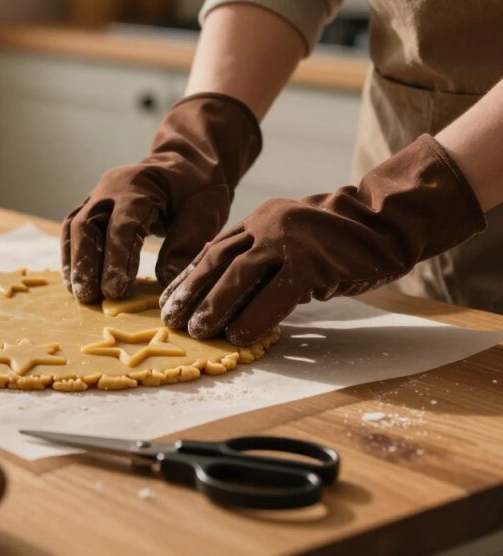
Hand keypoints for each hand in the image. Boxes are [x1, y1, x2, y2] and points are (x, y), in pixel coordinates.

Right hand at [61, 93, 261, 302]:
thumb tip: (167, 280)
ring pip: (73, 226)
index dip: (116, 259)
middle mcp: (111, 188)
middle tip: (91, 297)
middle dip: (85, 263)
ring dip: (74, 261)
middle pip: (86, 224)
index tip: (115, 291)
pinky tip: (76, 279)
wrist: (186, 162)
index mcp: (140, 186)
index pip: (121, 225)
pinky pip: (73, 228)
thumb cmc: (198, 187)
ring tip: (79, 293)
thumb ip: (187, 244)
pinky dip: (72, 254)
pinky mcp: (93, 205)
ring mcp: (98, 194)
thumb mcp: (205, 211)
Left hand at [160, 135, 485, 345]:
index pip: (212, 250)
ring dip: (214, 306)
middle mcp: (266, 226)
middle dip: (190, 293)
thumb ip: (262, 257)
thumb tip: (230, 293)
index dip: (188, 277)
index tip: (168, 301)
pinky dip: (254, 318)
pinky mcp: (310, 262)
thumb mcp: (291, 239)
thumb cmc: (340, 238)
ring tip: (199, 331)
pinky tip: (240, 337)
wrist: (386, 219)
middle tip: (172, 320)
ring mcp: (288, 242)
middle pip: (216, 262)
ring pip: (237, 276)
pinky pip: (274, 296)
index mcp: (259, 220)